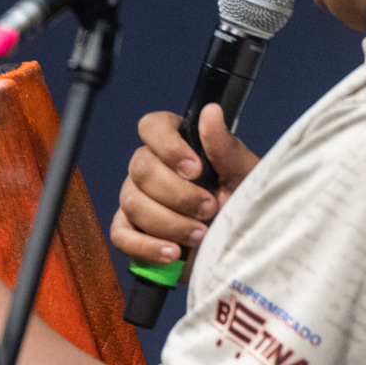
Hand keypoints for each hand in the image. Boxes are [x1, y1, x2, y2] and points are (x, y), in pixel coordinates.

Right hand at [111, 107, 259, 267]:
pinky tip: (172, 252)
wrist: (241, 247)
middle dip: (178, 194)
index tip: (195, 169)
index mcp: (177, 145)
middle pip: (141, 169)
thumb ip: (225, 147)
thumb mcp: (245, 175)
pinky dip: (146, 246)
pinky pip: (121, 236)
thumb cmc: (244, 206)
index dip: (168, 146)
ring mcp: (136, 200)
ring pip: (133, 204)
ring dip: (170, 223)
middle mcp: (151, 169)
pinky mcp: (131, 232)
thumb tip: (211, 112)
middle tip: (209, 208)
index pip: (152, 127)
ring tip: (200, 235)